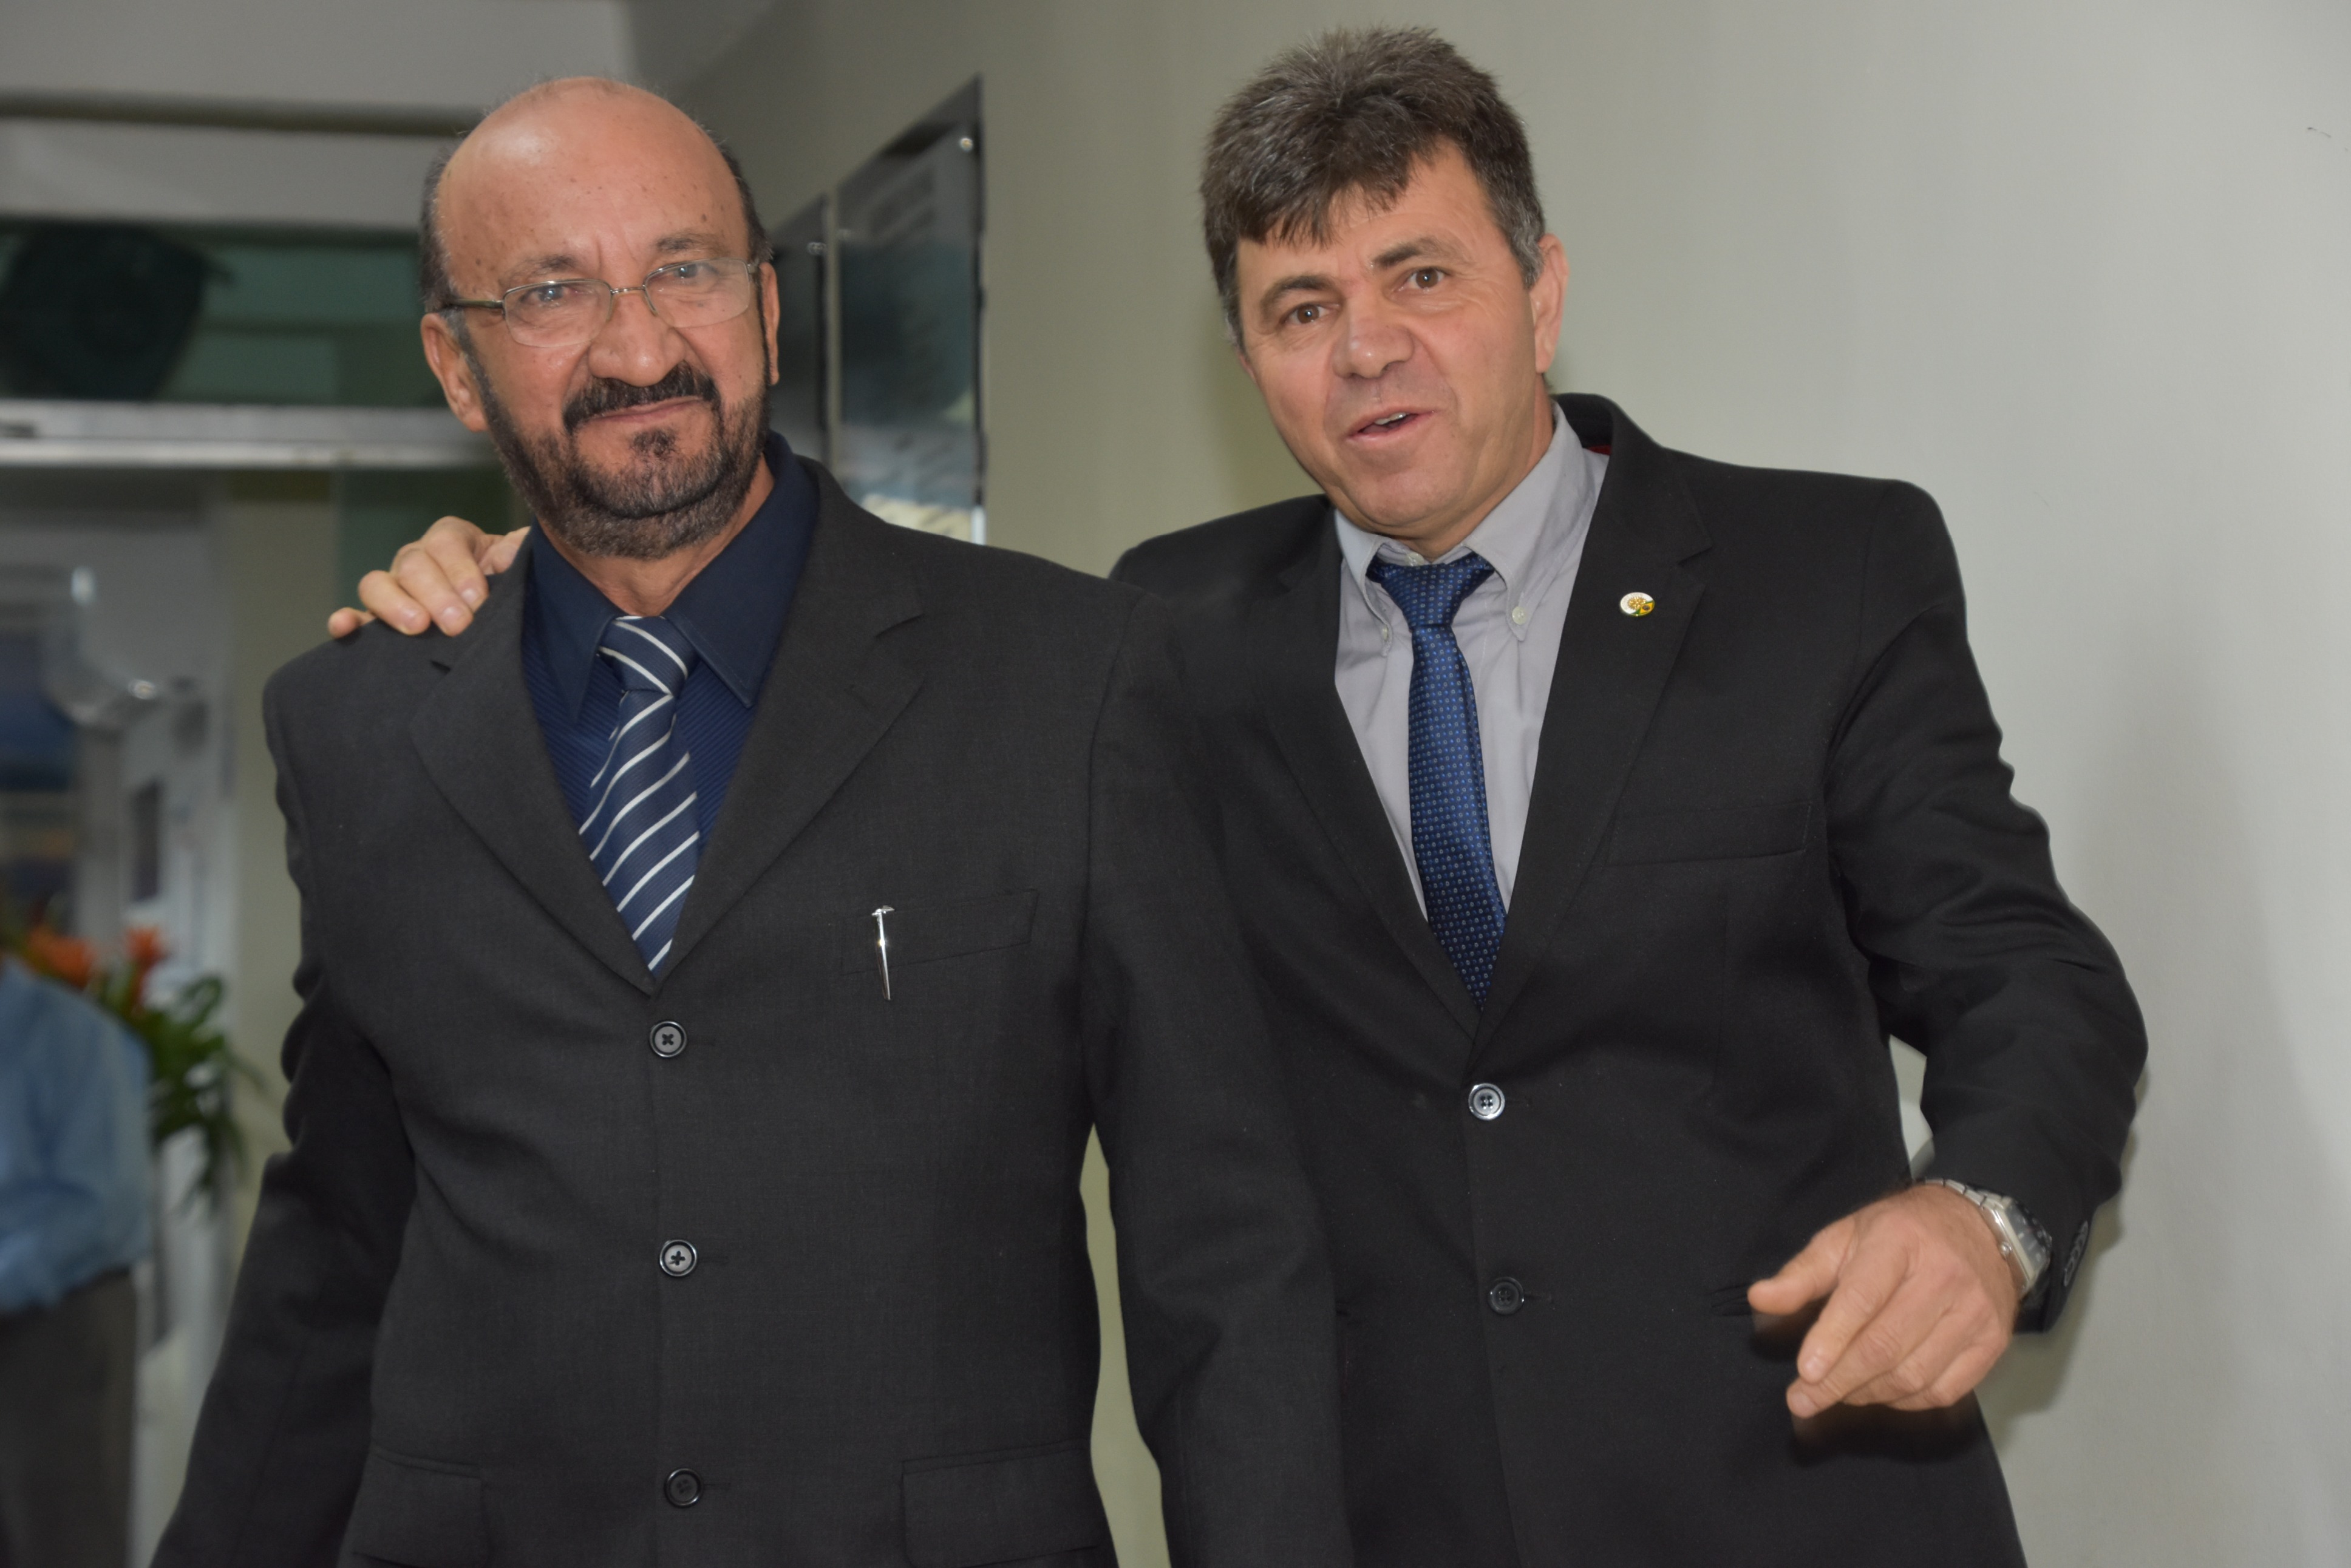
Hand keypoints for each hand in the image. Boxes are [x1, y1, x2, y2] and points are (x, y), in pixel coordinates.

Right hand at [326, 517, 530, 637]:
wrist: (507, 609)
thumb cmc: (513, 581)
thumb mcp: (521, 561)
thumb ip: (517, 552)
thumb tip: (506, 558)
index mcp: (452, 539)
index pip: (446, 543)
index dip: (460, 570)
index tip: (479, 599)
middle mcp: (417, 559)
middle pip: (412, 565)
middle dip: (435, 595)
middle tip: (458, 624)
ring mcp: (396, 589)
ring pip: (377, 585)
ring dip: (394, 605)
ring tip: (417, 627)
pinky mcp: (380, 620)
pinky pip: (356, 617)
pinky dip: (346, 620)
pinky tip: (344, 628)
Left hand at [1747, 1184, 2018, 1417]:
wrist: (1980, 1228)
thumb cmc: (1901, 1234)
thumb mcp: (1846, 1237)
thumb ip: (1802, 1273)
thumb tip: (1760, 1299)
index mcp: (1899, 1242)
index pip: (1862, 1298)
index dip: (1832, 1339)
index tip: (1805, 1372)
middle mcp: (1943, 1277)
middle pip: (1886, 1345)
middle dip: (1839, 1381)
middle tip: (1803, 1400)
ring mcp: (1974, 1313)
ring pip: (1914, 1374)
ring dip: (1867, 1393)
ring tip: (1837, 1393)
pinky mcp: (1992, 1343)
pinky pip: (1944, 1390)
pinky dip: (1904, 1401)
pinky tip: (1878, 1392)